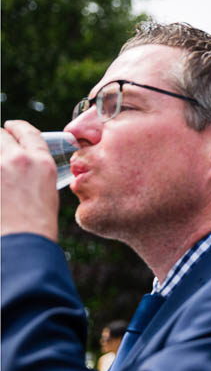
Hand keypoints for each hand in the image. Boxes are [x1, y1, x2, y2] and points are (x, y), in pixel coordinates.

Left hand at [1, 121, 60, 240]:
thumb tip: (16, 167)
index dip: (16, 127)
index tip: (9, 127)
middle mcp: (18, 159)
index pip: (26, 131)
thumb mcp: (46, 190)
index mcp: (41, 161)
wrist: (22, 244)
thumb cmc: (36, 225)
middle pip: (0, 135)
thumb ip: (33, 172)